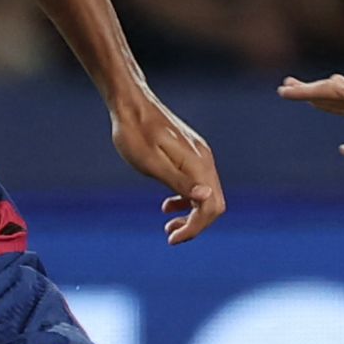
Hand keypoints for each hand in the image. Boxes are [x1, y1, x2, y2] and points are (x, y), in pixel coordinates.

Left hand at [110, 91, 224, 242]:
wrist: (130, 105)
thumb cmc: (134, 134)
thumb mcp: (151, 163)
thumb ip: (179, 181)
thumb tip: (205, 198)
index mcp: (196, 164)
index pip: (210, 206)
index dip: (195, 227)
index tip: (172, 239)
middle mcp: (204, 160)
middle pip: (213, 203)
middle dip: (195, 225)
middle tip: (169, 236)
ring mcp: (199, 156)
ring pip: (206, 195)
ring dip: (191, 214)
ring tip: (168, 226)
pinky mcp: (190, 154)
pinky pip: (197, 184)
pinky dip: (186, 200)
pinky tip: (168, 205)